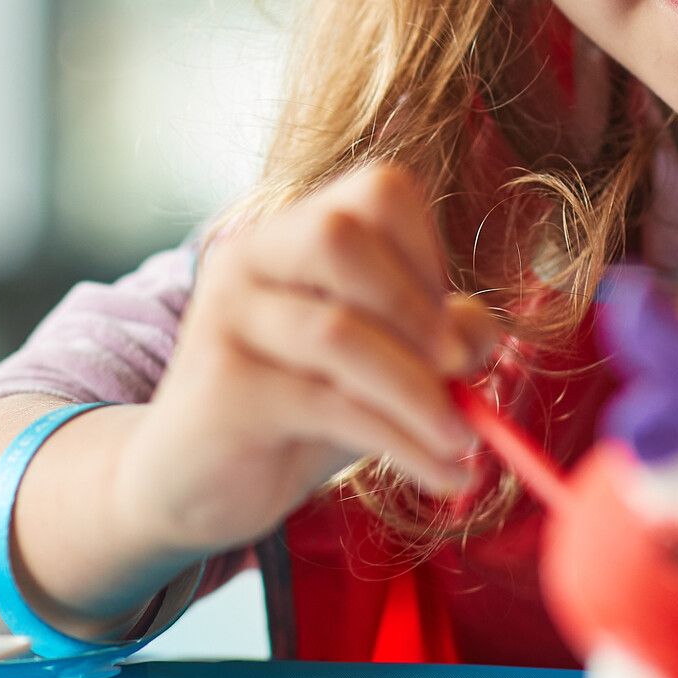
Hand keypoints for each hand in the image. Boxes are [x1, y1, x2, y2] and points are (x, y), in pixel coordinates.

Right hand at [107, 163, 498, 558]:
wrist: (193, 486)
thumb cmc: (294, 412)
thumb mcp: (374, 367)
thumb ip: (432, 339)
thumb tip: (483, 336)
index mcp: (292, 234)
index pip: (377, 191)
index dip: (428, 251)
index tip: (450, 324)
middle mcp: (250, 258)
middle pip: (339, 239)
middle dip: (417, 308)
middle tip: (461, 372)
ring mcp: (226, 319)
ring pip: (337, 334)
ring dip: (419, 393)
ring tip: (463, 443)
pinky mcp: (221, 388)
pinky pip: (326, 405)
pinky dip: (401, 443)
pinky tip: (439, 474)